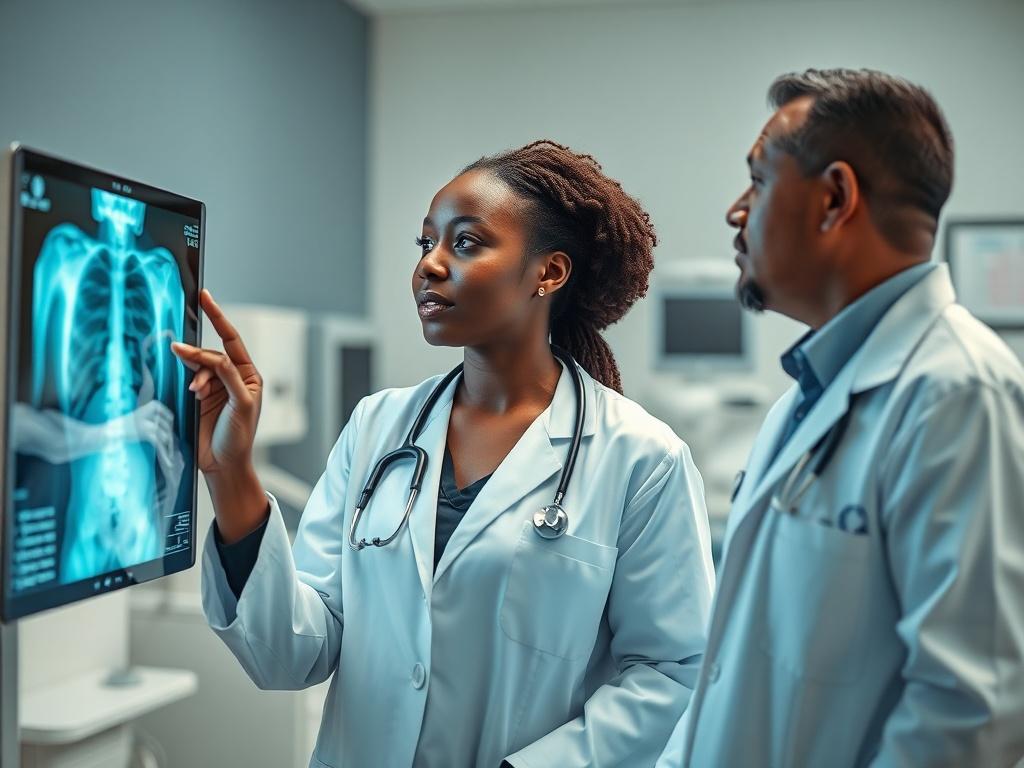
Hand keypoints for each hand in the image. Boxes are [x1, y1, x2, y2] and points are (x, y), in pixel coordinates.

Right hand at [170, 289, 262, 476]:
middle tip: (179, 351)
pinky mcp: (200, 399)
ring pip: (198, 366)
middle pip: (211, 353)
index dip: (218, 317)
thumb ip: (228, 377)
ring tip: (196, 393)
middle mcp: (233, 379)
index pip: (231, 340)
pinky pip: (190, 379)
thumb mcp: (241, 404)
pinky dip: (189, 382)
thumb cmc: (239, 438)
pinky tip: (191, 394)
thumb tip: (213, 356)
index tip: (205, 297)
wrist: (223, 466)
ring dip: (194, 374)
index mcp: (249, 376)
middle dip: (198, 355)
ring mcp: (215, 388)